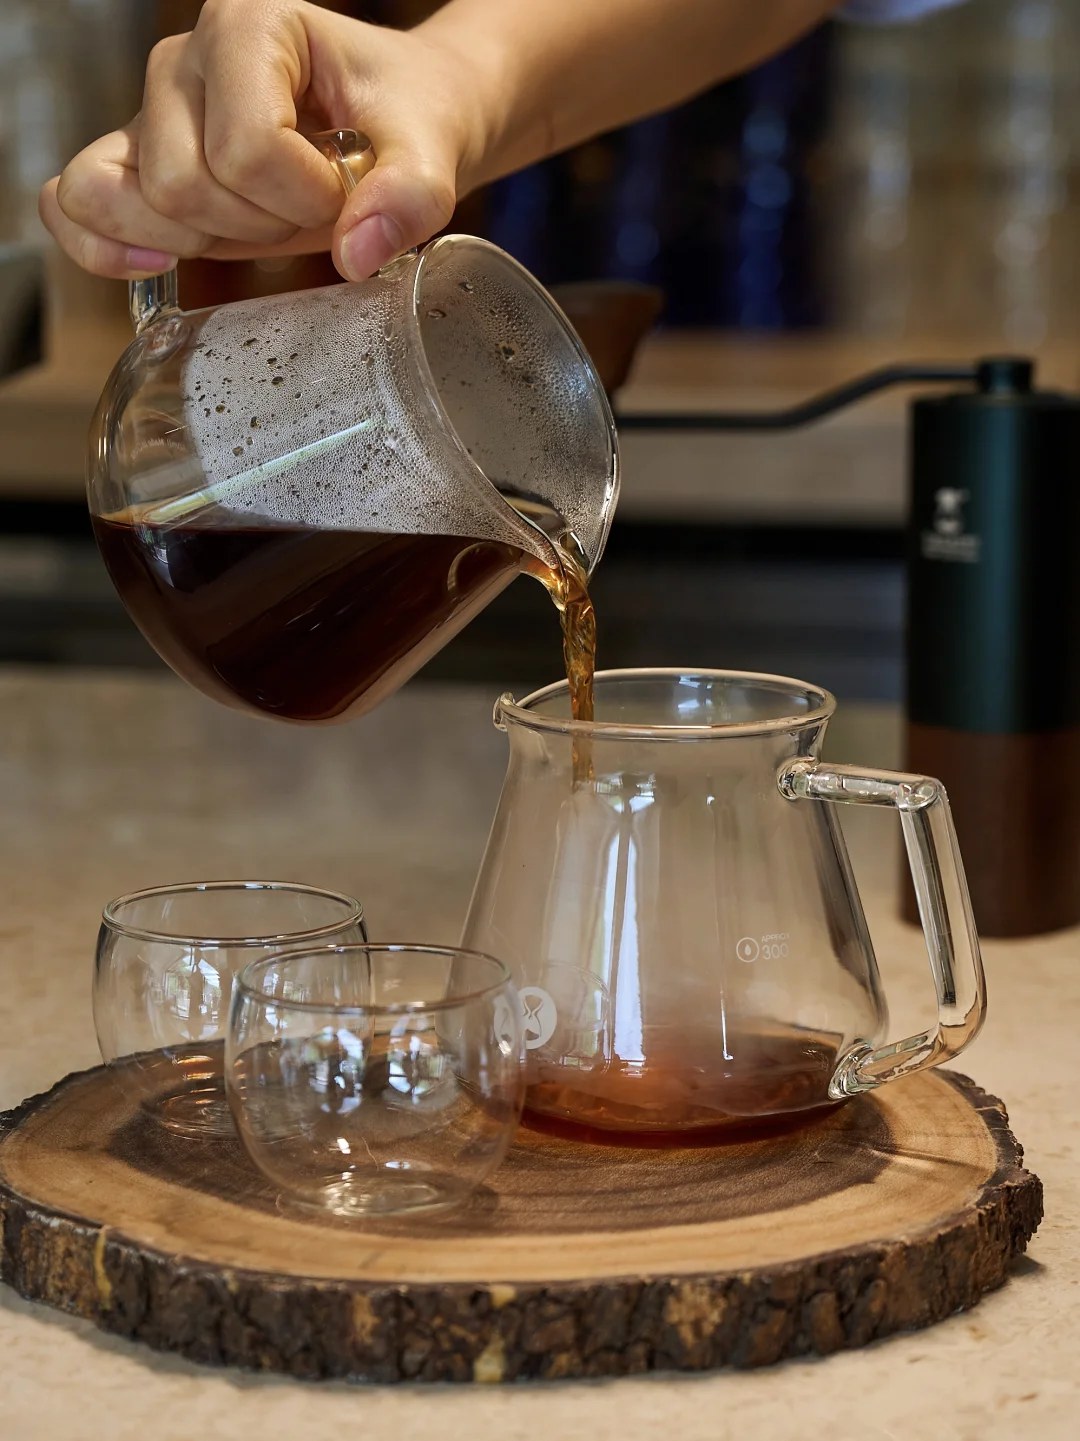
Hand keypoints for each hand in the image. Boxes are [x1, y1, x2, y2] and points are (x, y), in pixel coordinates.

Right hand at [39, 0, 487, 281]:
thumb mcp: (433, 149)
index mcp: (249, 25)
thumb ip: (412, 195)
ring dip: (206, 240)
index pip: (245, 146)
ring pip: (126, 200)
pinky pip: (77, 204)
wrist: (400, 123)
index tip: (346, 193)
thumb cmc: (406, 119)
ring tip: (262, 221)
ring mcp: (153, 112)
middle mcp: (185, 59)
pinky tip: (160, 264)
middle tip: (308, 211)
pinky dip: (104, 246)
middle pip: (180, 182)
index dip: (304, 198)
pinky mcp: (139, 163)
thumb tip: (358, 252)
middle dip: (258, 225)